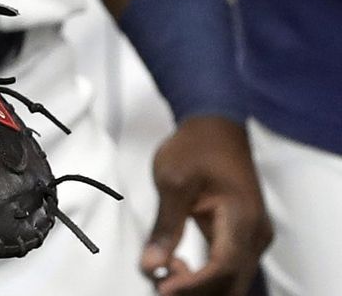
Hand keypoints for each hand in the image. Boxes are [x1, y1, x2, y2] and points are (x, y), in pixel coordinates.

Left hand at [141, 116, 270, 294]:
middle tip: (159, 280)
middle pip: (232, 284)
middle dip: (196, 290)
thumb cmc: (195, 147)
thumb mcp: (172, 181)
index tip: (161, 285)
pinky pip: (228, 268)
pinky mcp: (243, 238)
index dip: (193, 284)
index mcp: (243, 220)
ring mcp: (252, 238)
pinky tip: (177, 264)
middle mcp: (255, 236)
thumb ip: (165, 226)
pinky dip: (205, 276)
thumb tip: (151, 265)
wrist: (216, 126)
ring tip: (165, 268)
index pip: (223, 268)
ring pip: (231, 281)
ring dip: (200, 286)